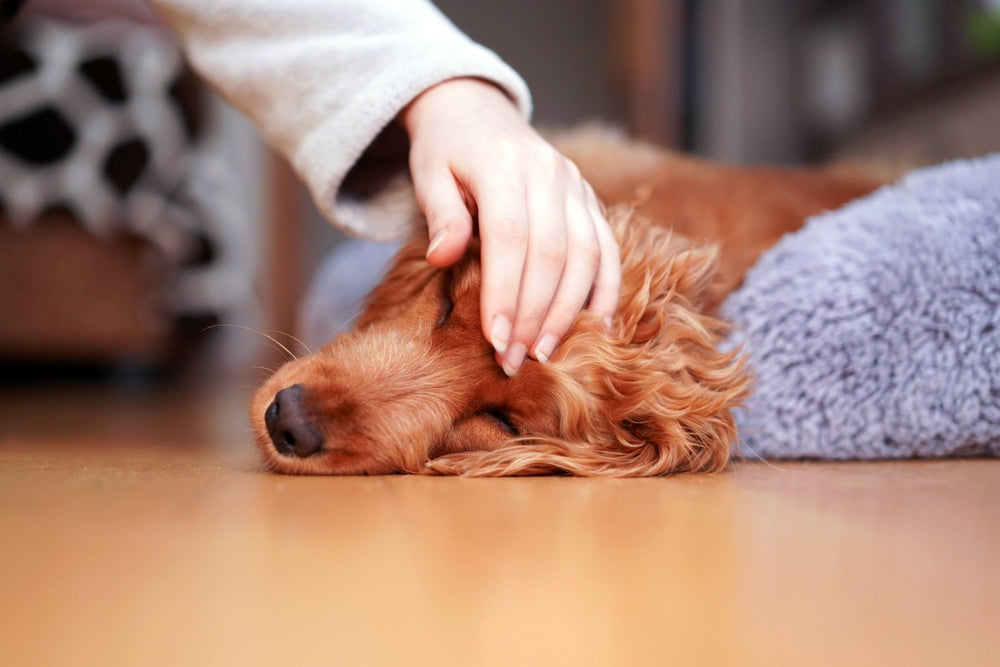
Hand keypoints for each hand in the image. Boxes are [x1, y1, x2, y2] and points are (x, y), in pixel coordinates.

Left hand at [399, 78, 620, 375]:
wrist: (478, 111)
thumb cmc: (446, 151)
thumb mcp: (429, 173)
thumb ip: (440, 214)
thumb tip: (442, 257)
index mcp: (504, 163)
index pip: (509, 237)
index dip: (504, 292)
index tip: (495, 340)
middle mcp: (549, 172)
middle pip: (551, 253)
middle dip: (535, 314)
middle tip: (514, 360)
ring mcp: (577, 186)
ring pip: (586, 256)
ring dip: (568, 311)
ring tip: (545, 353)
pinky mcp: (591, 201)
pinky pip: (608, 250)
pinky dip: (605, 291)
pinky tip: (594, 329)